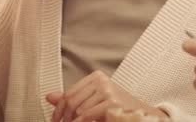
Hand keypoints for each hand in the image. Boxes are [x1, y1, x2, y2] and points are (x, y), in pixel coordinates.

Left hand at [46, 71, 167, 121]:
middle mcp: (101, 81)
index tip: (54, 120)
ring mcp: (107, 90)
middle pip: (71, 101)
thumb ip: (74, 99)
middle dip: (63, 117)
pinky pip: (87, 115)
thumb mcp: (94, 102)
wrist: (146, 116)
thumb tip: (50, 97)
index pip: (68, 93)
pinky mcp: (112, 102)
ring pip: (79, 109)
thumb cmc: (120, 109)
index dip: (58, 109)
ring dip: (72, 121)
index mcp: (95, 77)